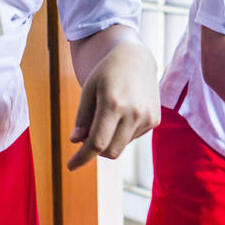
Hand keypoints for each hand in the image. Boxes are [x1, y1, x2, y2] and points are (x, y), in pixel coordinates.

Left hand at [69, 40, 160, 169]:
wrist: (136, 58)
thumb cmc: (107, 72)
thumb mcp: (88, 89)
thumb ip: (83, 117)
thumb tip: (76, 141)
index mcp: (112, 103)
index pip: (96, 143)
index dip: (82, 158)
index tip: (70, 166)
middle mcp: (133, 112)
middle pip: (109, 151)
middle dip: (95, 151)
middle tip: (86, 139)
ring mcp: (146, 117)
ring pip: (121, 146)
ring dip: (109, 140)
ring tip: (107, 116)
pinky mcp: (154, 119)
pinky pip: (132, 138)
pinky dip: (122, 133)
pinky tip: (123, 113)